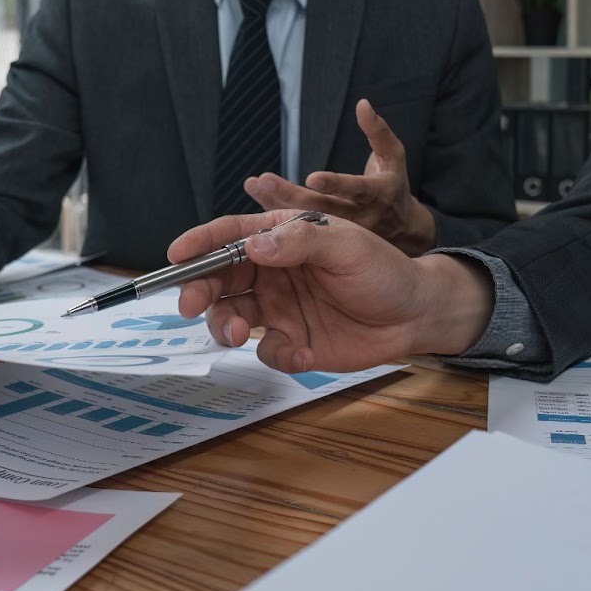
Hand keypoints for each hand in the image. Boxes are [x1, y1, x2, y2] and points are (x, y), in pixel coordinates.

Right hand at [168, 210, 493, 373]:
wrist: (414, 315)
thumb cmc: (384, 269)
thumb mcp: (346, 245)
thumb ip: (300, 242)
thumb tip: (253, 245)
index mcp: (281, 237)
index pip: (230, 235)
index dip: (199, 243)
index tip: (176, 254)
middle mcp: (271, 272)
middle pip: (219, 280)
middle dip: (200, 291)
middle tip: (192, 305)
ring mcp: (279, 308)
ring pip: (231, 317)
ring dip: (225, 326)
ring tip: (240, 335)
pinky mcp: (291, 341)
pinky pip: (267, 351)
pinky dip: (279, 354)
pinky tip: (306, 352)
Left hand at [244, 99, 436, 254]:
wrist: (402, 232)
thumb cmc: (392, 186)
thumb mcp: (393, 157)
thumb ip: (378, 131)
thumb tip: (362, 105)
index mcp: (375, 195)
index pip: (355, 190)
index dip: (335, 184)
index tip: (312, 178)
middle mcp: (357, 217)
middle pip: (322, 208)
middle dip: (291, 196)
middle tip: (265, 181)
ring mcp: (340, 234)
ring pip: (305, 222)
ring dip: (276, 205)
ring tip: (255, 186)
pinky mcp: (325, 243)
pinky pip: (297, 231)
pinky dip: (276, 217)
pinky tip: (256, 200)